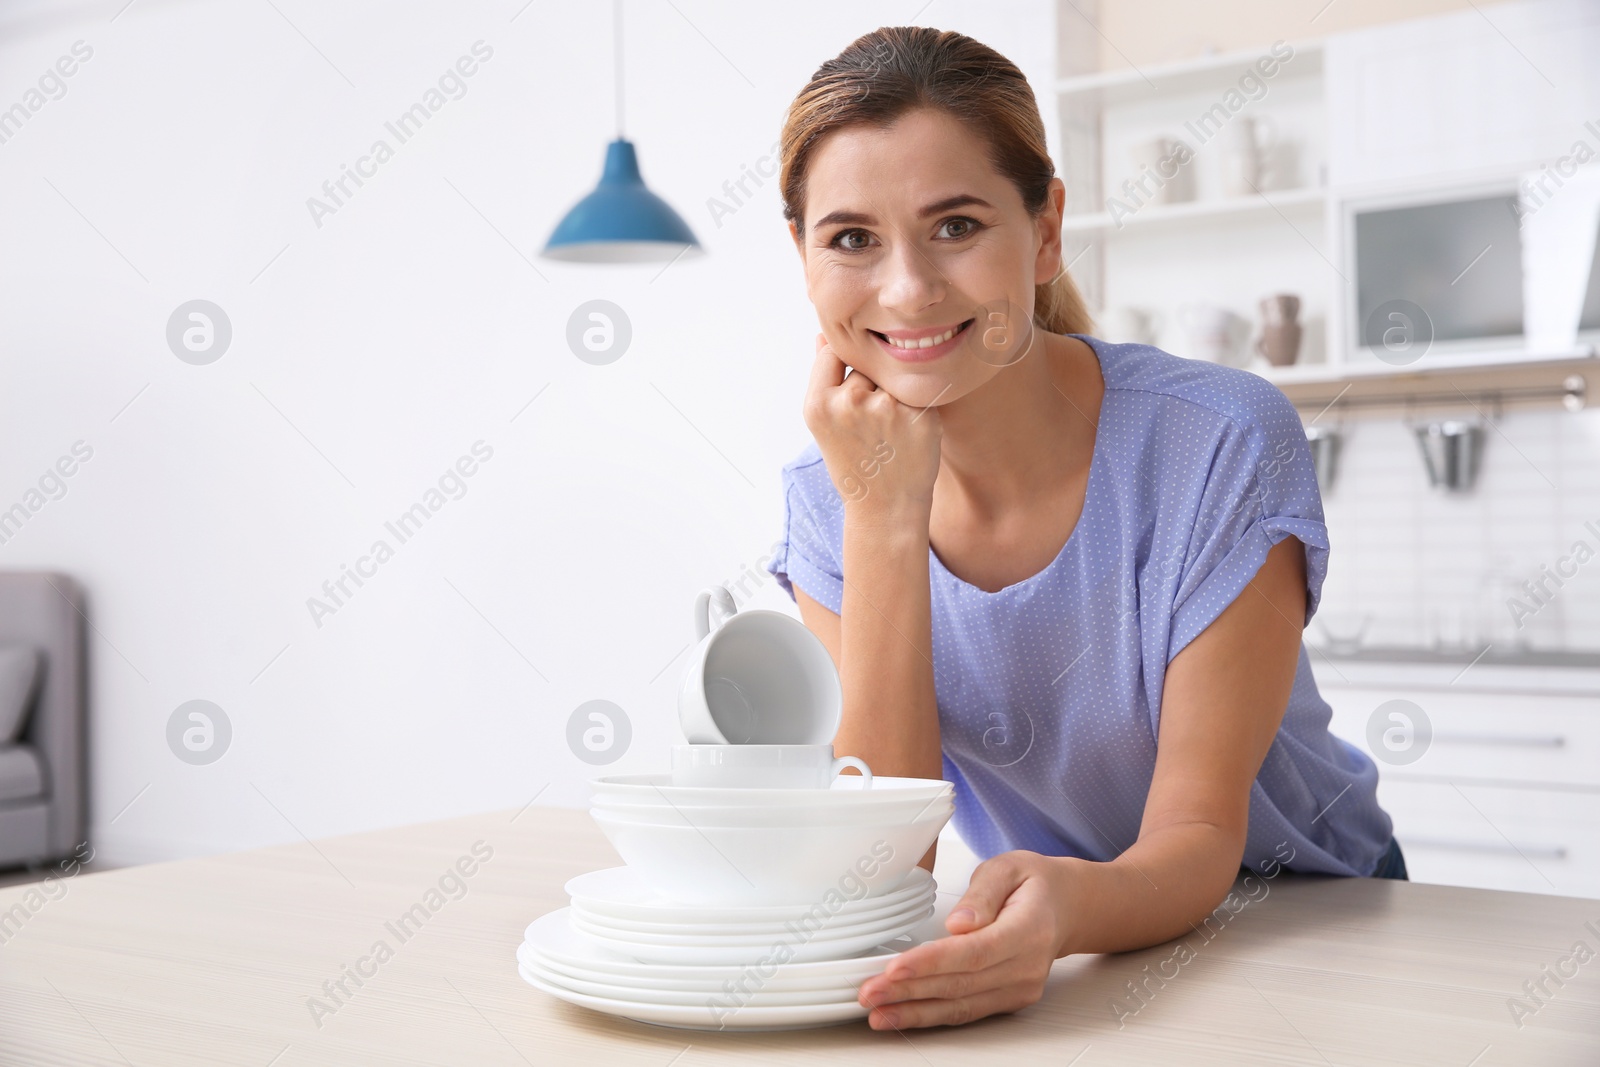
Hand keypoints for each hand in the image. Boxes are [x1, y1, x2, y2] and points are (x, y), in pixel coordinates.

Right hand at [802, 333, 941, 520]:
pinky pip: (920, 392)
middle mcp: (850, 402)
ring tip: (890, 431)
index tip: (852, 388)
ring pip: (893, 377)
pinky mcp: (920, 416)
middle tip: (873, 424)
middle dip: (872, 385)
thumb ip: (824, 377)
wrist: (884, 509)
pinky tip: (909, 435)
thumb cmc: (853, 463)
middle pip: (866, 365)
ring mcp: (887, 408)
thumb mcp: (825, 423)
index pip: (834, 352)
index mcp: (818, 404)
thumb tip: (822, 335)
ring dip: (895, 395)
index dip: (845, 366)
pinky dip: (918, 408)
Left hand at [857, 851, 1071, 1029]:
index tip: (895, 969)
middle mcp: (1027, 967)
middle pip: (961, 985)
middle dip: (910, 992)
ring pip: (961, 1006)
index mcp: (1029, 929)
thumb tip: (958, 924)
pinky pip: (967, 1012)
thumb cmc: (1033, 884)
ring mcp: (1020, 989)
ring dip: (915, 1012)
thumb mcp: (1007, 868)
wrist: (1065, 908)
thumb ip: (982, 894)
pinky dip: (931, 1015)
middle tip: (869, 993)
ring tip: (877, 1012)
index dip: (932, 963)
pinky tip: (903, 1015)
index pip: (975, 952)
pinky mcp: (1008, 1000)